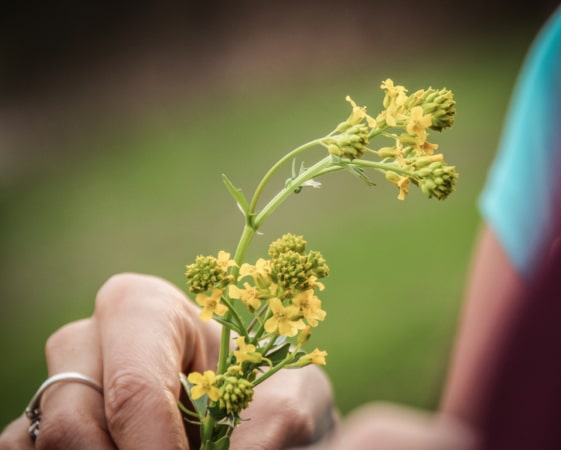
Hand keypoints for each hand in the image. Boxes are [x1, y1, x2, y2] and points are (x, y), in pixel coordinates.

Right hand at [0, 273, 334, 448]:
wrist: (252, 404)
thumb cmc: (268, 388)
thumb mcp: (290, 399)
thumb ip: (271, 429)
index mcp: (143, 311)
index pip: (133, 387)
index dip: (157, 446)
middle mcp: (88, 341)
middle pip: (72, 421)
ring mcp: (59, 386)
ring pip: (44, 444)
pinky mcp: (43, 427)